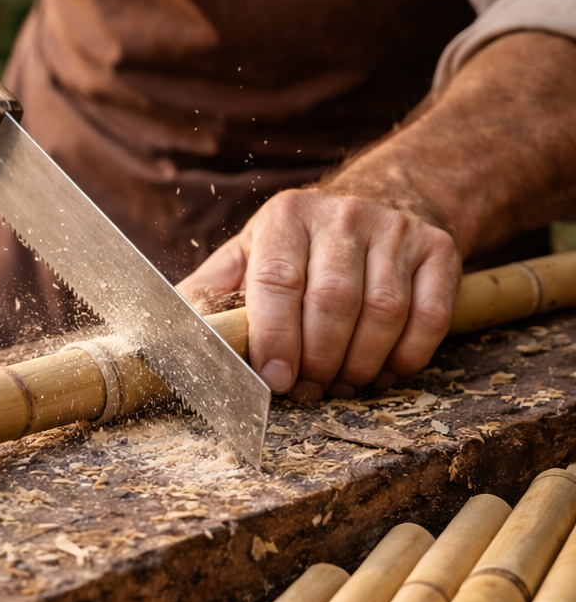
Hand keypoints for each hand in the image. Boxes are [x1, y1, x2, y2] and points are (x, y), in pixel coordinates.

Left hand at [178, 188, 459, 399]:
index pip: (278, 281)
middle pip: (333, 301)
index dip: (276, 338)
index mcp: (286, 217)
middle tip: (310, 390)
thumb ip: (210, 298)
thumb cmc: (296, 254)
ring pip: (383, 312)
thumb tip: (163, 341)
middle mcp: (343, 214)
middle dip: (319, 360)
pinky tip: (385, 370)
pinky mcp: (437, 249)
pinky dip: (407, 356)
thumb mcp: (247, 261)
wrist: (373, 210)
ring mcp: (395, 229)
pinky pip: (429, 315)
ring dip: (361, 364)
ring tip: (342, 384)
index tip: (276, 381)